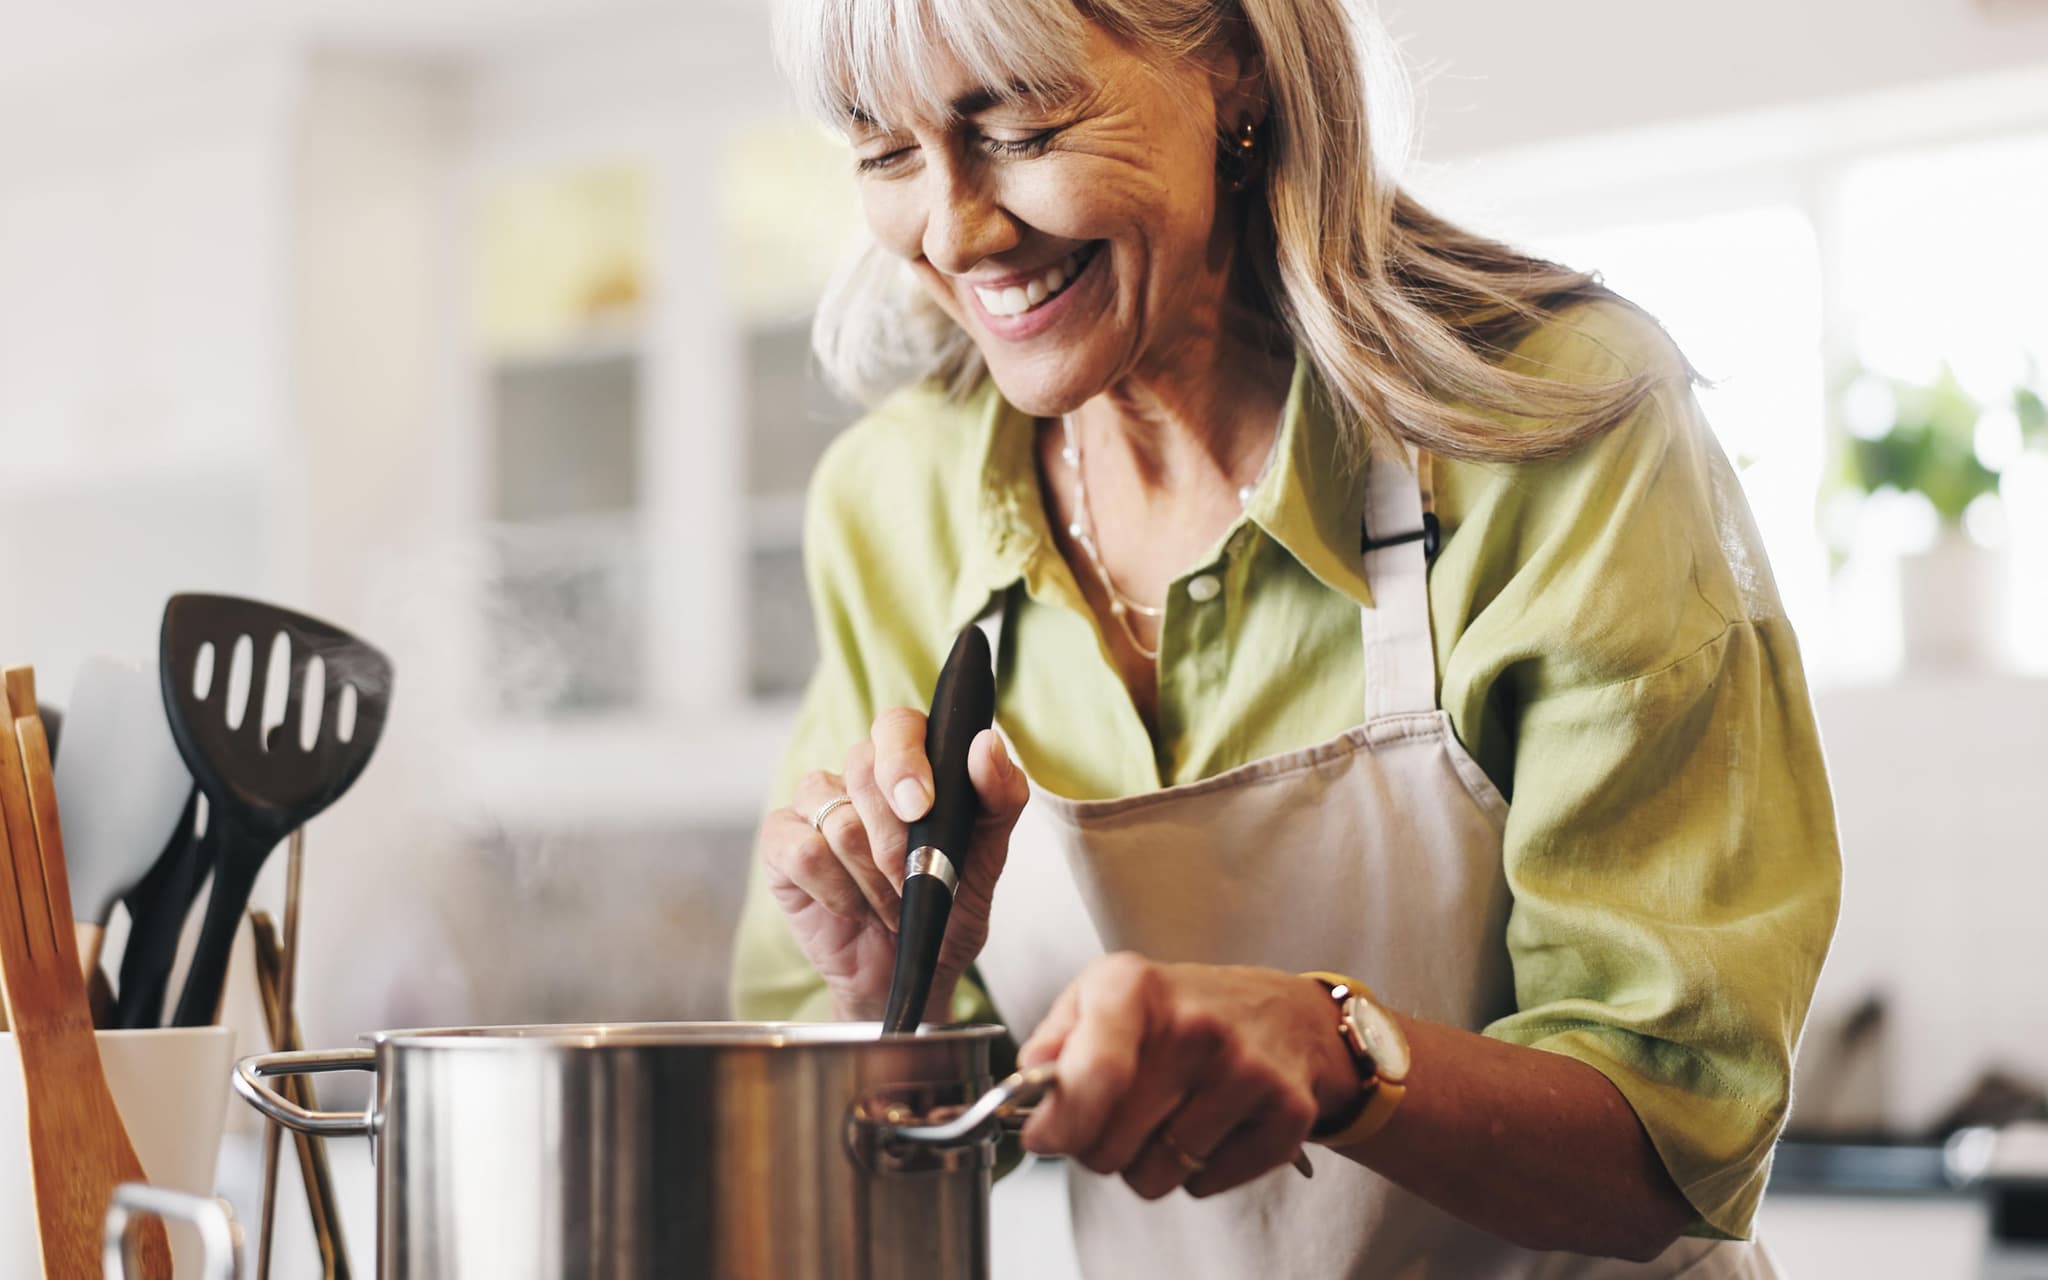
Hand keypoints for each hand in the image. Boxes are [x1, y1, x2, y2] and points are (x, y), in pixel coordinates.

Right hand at [759, 707, 1028, 1021]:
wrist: (912, 970)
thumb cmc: (949, 905)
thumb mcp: (991, 854)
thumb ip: (1001, 795)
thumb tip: (985, 743)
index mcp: (910, 762)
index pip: (897, 725)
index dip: (904, 760)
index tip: (921, 807)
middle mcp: (857, 774)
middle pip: (862, 768)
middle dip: (897, 840)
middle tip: (915, 880)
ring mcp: (814, 806)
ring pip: (838, 819)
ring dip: (874, 878)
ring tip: (891, 904)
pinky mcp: (781, 843)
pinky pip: (804, 851)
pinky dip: (837, 890)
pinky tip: (852, 907)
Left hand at [1016, 955, 1361, 1198]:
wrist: (1282, 1013)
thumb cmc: (1179, 1008)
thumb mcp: (1103, 995)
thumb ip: (1052, 1041)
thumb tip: (1025, 1091)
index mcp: (1135, 987)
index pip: (1094, 1076)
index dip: (1060, 1124)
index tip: (1046, 1135)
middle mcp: (1195, 1025)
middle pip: (1110, 1145)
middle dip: (1099, 1146)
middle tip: (1120, 1115)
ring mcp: (1247, 1070)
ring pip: (1154, 1176)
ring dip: (1149, 1162)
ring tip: (1170, 1115)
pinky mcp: (1287, 1114)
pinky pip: (1203, 1188)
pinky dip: (1197, 1173)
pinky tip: (1211, 1126)